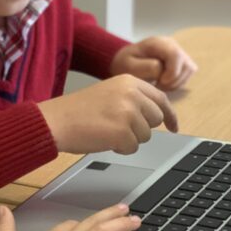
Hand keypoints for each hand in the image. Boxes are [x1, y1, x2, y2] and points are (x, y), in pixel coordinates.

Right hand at [38, 74, 177, 154]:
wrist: (56, 120)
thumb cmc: (77, 111)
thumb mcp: (109, 92)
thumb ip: (133, 98)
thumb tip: (156, 116)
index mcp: (129, 81)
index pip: (160, 99)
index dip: (169, 115)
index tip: (174, 126)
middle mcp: (132, 94)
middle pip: (155, 119)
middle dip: (141, 128)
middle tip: (119, 128)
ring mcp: (128, 112)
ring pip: (145, 136)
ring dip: (128, 139)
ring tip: (105, 130)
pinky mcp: (123, 132)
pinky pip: (132, 148)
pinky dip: (119, 148)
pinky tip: (102, 139)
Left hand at [109, 37, 196, 90]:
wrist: (127, 63)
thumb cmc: (126, 64)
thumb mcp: (128, 65)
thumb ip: (144, 67)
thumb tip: (161, 68)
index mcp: (158, 42)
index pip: (175, 55)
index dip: (172, 72)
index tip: (159, 82)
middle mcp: (172, 44)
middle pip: (186, 65)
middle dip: (173, 80)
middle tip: (157, 85)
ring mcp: (179, 53)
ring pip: (189, 71)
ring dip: (175, 83)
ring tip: (159, 85)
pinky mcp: (183, 63)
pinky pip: (187, 76)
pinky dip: (177, 83)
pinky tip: (164, 84)